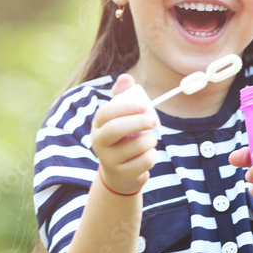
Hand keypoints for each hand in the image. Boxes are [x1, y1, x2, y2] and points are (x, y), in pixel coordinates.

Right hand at [91, 74, 158, 194]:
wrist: (119, 173)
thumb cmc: (122, 139)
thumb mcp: (120, 118)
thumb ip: (122, 97)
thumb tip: (126, 77)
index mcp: (98, 125)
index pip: (106, 113)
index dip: (126, 107)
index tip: (145, 105)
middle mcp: (98, 142)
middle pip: (116, 129)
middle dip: (138, 122)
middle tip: (154, 121)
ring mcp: (108, 160)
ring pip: (135, 146)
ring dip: (150, 140)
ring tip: (150, 140)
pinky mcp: (122, 174)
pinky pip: (144, 161)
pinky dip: (152, 155)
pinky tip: (147, 155)